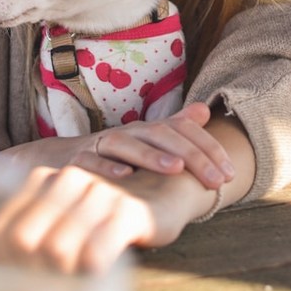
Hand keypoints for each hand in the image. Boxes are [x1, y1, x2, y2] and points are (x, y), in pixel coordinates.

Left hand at [0, 165, 192, 273]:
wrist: (158, 197)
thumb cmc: (102, 217)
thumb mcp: (60, 222)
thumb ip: (22, 236)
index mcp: (46, 179)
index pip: (4, 228)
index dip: (3, 263)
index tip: (20, 280)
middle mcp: (69, 179)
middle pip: (26, 240)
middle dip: (28, 274)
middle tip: (48, 287)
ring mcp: (99, 192)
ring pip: (59, 247)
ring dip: (57, 279)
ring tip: (71, 284)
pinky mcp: (127, 211)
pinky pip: (97, 252)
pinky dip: (86, 274)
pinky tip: (92, 277)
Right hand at [69, 102, 234, 189]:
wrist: (60, 158)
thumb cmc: (112, 153)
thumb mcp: (145, 140)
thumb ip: (174, 127)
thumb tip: (203, 110)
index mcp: (145, 130)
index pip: (181, 130)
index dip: (207, 147)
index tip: (231, 173)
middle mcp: (126, 132)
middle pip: (159, 135)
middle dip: (190, 155)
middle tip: (216, 180)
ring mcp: (99, 144)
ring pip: (125, 143)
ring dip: (151, 155)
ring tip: (177, 170)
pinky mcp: (76, 160)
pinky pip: (90, 162)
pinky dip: (105, 168)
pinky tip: (124, 176)